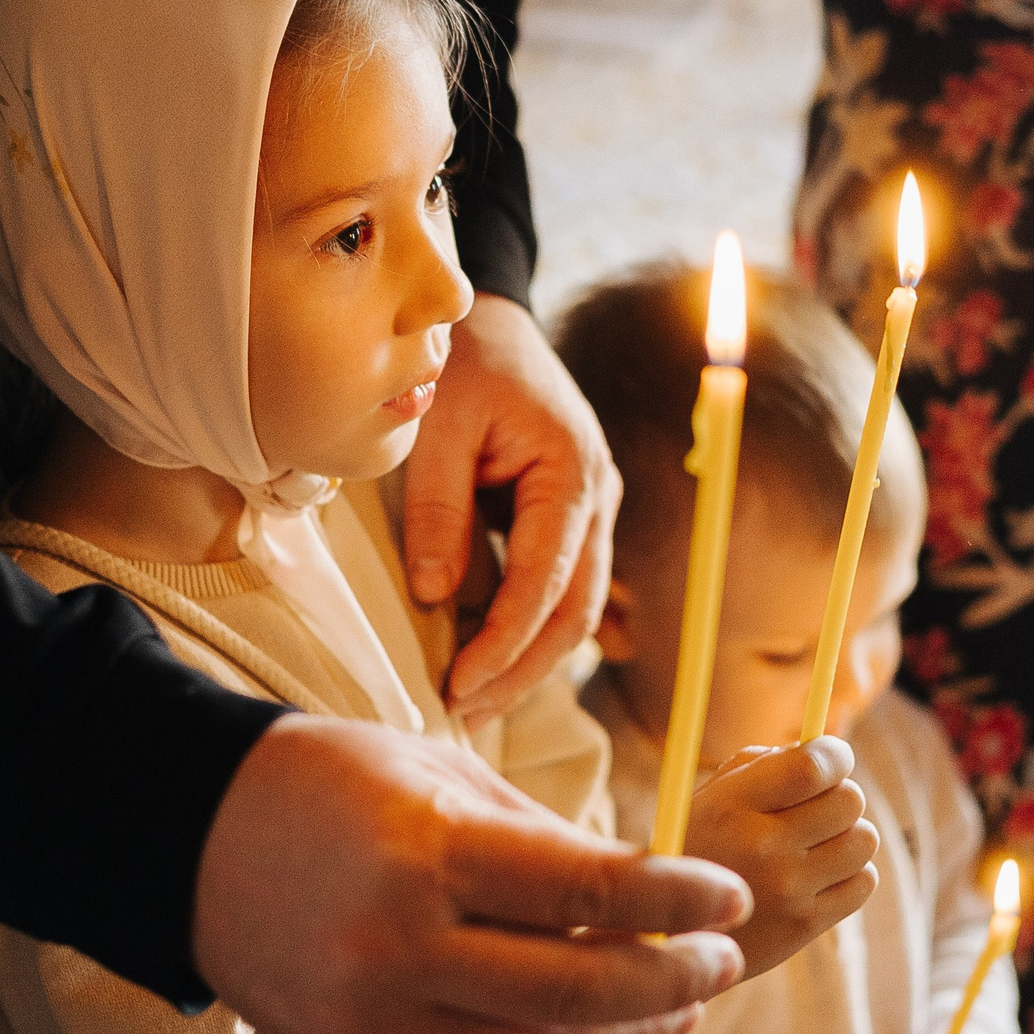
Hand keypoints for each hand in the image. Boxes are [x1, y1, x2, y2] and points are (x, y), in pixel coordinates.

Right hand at [194, 714, 750, 1033]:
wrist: (186, 838)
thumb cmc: (325, 781)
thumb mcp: (434, 769)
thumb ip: (539, 835)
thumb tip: (647, 886)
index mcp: (427, 850)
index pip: (592, 892)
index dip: (680, 900)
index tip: (730, 896)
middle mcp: (400, 946)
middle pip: (581, 992)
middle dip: (674, 979)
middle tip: (723, 957)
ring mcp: (375, 1018)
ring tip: (678, 1005)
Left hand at [406, 294, 621, 724]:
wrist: (489, 322)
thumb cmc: (463, 363)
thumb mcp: (437, 426)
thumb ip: (438, 509)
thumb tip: (436, 595)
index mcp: (572, 470)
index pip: (547, 581)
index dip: (506, 641)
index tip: (461, 683)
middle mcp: (597, 496)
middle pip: (576, 610)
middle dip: (523, 669)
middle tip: (465, 710)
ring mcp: (591, 510)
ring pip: (577, 608)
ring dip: (529, 660)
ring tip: (475, 701)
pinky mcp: (570, 520)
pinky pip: (563, 590)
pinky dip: (532, 631)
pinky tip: (496, 666)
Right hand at [684, 739, 877, 980]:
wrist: (676, 935)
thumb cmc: (702, 848)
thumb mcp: (711, 797)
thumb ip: (763, 764)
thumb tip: (826, 750)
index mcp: (732, 805)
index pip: (811, 767)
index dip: (835, 754)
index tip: (833, 756)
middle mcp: (762, 847)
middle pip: (849, 801)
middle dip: (839, 795)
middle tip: (818, 806)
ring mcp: (787, 890)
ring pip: (864, 840)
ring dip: (849, 835)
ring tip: (819, 843)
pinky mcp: (806, 925)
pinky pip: (864, 881)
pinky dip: (852, 872)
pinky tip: (821, 874)